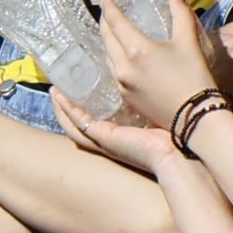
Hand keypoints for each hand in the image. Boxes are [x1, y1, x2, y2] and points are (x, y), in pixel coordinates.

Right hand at [52, 87, 181, 176]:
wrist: (179, 153)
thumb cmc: (175, 136)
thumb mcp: (157, 114)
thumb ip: (150, 100)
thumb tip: (153, 78)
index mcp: (121, 136)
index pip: (95, 122)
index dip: (83, 107)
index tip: (79, 89)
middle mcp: (109, 141)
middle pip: (79, 126)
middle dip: (66, 108)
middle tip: (58, 90)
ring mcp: (105, 142)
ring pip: (74, 127)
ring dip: (62, 109)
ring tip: (53, 92)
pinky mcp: (105, 139)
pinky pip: (79, 125)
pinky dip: (68, 111)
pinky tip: (60, 97)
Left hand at [97, 0, 224, 120]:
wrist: (196, 118)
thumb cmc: (194, 77)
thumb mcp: (189, 42)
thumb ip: (181, 14)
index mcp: (137, 50)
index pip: (115, 23)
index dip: (109, 9)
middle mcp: (123, 67)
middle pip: (107, 39)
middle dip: (105, 24)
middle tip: (106, 14)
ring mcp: (123, 85)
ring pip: (108, 58)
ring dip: (108, 43)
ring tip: (112, 34)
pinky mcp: (127, 99)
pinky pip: (115, 74)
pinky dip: (115, 60)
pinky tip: (121, 58)